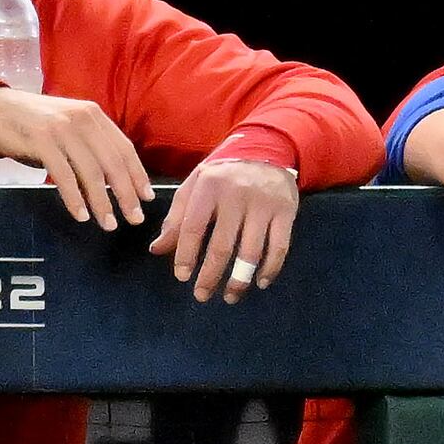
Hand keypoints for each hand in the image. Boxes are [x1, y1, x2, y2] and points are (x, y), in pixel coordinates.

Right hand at [0, 86, 154, 227]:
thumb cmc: (35, 125)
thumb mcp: (69, 127)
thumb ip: (91, 145)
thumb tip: (116, 179)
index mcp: (94, 115)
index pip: (124, 148)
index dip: (137, 175)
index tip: (147, 198)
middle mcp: (82, 119)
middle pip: (112, 162)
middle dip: (126, 194)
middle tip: (134, 218)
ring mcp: (61, 129)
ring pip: (91, 172)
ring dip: (101, 202)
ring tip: (108, 224)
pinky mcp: (41, 141)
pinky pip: (64, 176)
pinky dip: (74, 198)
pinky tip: (81, 215)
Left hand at [151, 156, 299, 302]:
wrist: (267, 148)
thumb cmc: (224, 173)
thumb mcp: (195, 186)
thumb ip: (177, 217)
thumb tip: (158, 250)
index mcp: (209, 187)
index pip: (193, 227)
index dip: (185, 254)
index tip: (182, 276)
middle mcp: (236, 196)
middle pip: (222, 245)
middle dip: (210, 275)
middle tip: (202, 295)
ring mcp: (263, 205)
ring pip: (251, 251)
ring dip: (239, 279)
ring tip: (230, 296)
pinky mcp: (285, 211)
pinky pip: (279, 247)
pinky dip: (270, 269)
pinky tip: (260, 282)